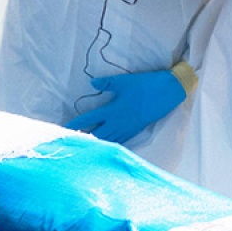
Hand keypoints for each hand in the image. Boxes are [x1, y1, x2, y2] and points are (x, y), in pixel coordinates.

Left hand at [65, 68, 188, 143]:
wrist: (168, 92)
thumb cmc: (145, 85)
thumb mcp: (125, 81)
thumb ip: (107, 82)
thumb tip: (92, 83)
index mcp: (113, 111)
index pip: (89, 119)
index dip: (75, 124)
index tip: (64, 129)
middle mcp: (118, 122)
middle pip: (96, 135)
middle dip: (83, 139)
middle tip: (71, 144)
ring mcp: (128, 128)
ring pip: (108, 140)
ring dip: (96, 144)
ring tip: (85, 149)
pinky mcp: (136, 130)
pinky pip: (120, 140)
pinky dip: (110, 145)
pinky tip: (106, 147)